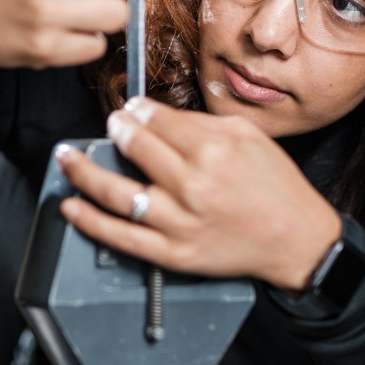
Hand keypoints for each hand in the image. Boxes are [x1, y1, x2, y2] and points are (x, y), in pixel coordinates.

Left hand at [56, 97, 341, 290]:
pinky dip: (90, 222)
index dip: (137, 111)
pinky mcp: (173, 254)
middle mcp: (192, 186)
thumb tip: (156, 115)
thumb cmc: (276, 186)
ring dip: (83, 171)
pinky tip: (71, 206)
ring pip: (116, 193)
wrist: (297, 240)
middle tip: (110, 124)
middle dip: (115, 130)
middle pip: (134, 148)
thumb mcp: (248, 136)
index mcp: (212, 151)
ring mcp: (179, 223)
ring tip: (66, 158)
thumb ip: (201, 122)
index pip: (157, 121)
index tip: (130, 109)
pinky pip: (122, 238)